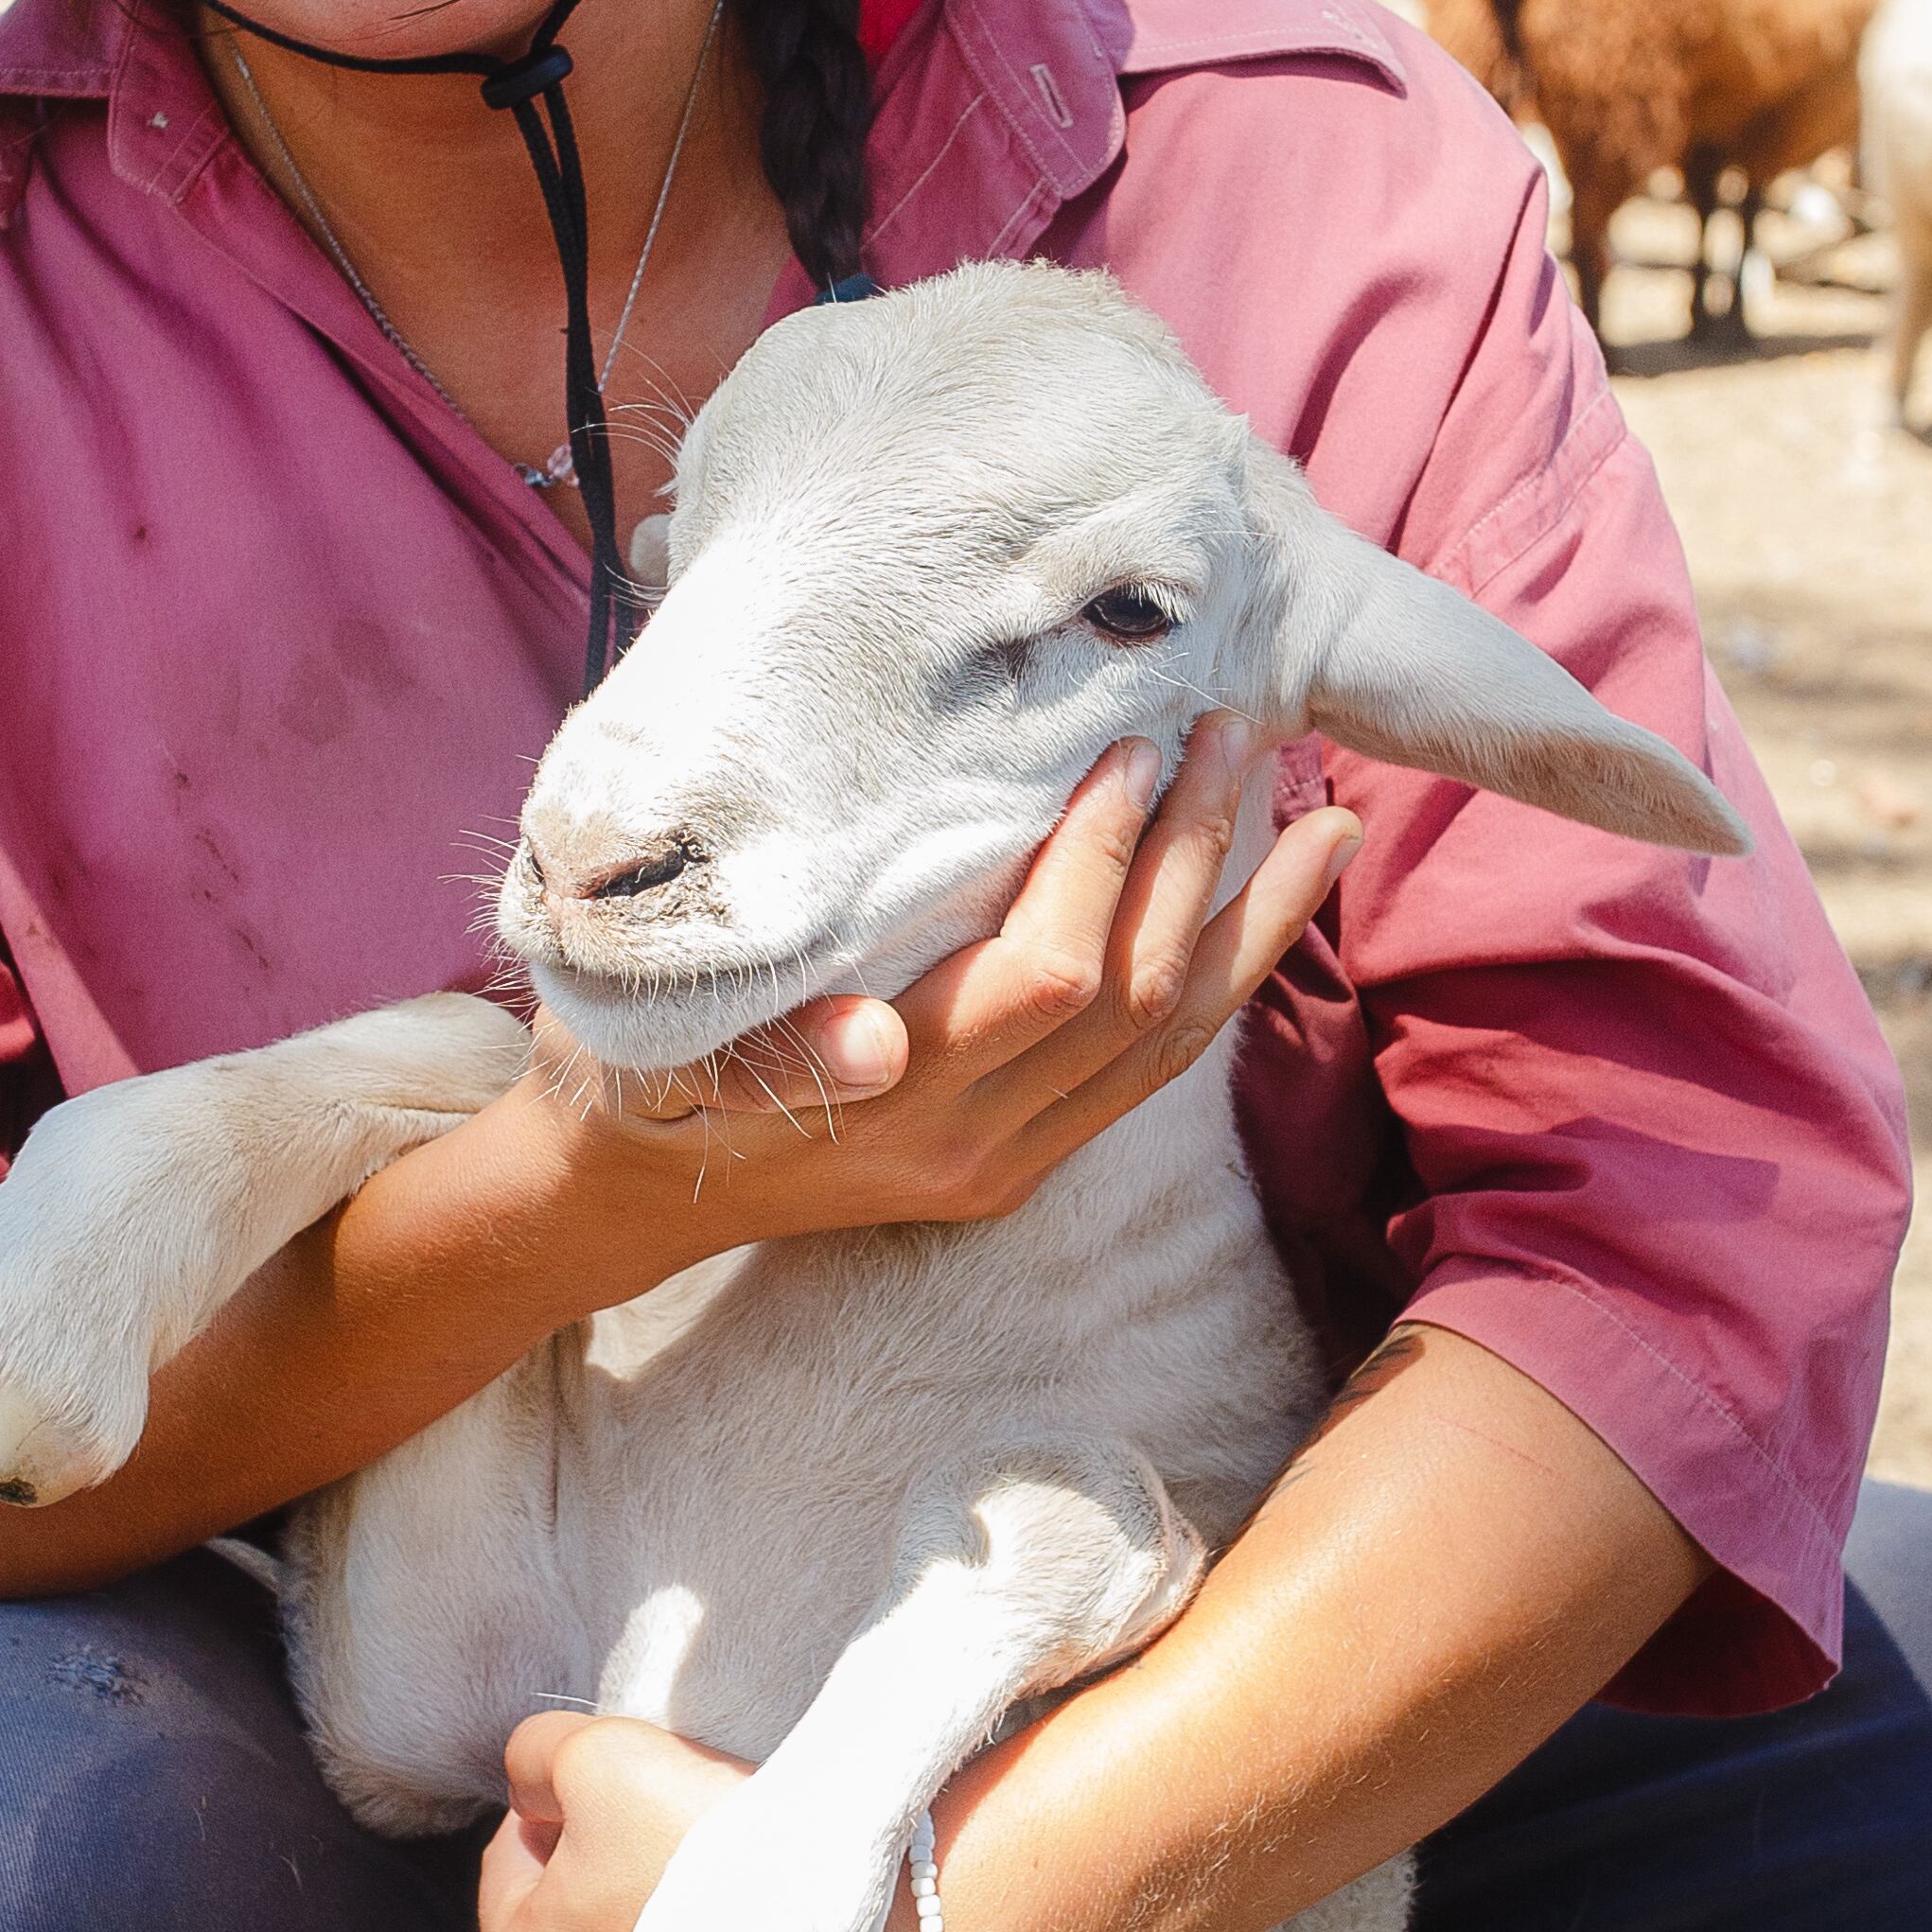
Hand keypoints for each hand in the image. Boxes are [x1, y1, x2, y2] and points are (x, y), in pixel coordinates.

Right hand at [529, 717, 1359, 1266]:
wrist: (611, 1194)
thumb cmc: (625, 1080)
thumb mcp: (652, 1058)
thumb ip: (764, 1050)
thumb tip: (878, 1043)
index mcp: (897, 1107)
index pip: (1049, 978)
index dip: (1099, 865)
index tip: (1122, 754)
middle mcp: (974, 1147)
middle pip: (1136, 1003)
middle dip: (1197, 865)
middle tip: (1234, 737)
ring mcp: (1006, 1162)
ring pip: (1168, 1046)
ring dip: (1247, 929)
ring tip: (1321, 825)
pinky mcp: (1020, 1162)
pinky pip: (1150, 1073)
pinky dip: (1218, 984)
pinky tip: (1252, 912)